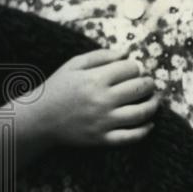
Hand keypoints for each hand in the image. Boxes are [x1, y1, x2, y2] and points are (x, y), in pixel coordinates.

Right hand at [18, 49, 158, 146]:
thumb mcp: (74, 65)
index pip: (131, 69)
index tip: (136, 69)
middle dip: (149, 83)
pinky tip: (150, 123)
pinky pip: (131, 137)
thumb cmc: (57, 88)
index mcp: (95, 79)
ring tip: (154, 99)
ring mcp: (103, 121)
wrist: (38, 120)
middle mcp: (102, 100)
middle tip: (149, 82)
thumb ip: (101, 55)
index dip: (137, 67)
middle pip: (140, 88)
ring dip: (154, 104)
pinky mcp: (102, 139)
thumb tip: (126, 52)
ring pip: (141, 113)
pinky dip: (145, 130)